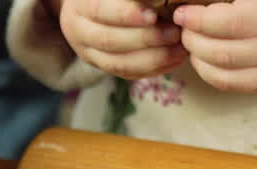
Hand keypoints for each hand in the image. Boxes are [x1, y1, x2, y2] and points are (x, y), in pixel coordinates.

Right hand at [57, 0, 186, 79]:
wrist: (89, 4)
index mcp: (80, 4)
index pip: (100, 10)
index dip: (126, 15)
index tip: (153, 16)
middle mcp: (77, 29)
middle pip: (109, 40)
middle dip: (145, 39)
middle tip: (174, 33)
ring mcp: (87, 51)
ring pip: (117, 62)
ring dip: (152, 58)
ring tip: (179, 49)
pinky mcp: (99, 65)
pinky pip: (125, 73)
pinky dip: (151, 69)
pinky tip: (173, 60)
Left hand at [173, 0, 256, 93]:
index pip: (233, 22)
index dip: (201, 19)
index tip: (184, 11)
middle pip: (224, 52)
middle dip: (193, 39)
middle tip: (183, 26)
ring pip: (225, 75)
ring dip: (198, 58)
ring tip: (190, 42)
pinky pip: (235, 86)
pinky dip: (211, 73)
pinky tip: (205, 57)